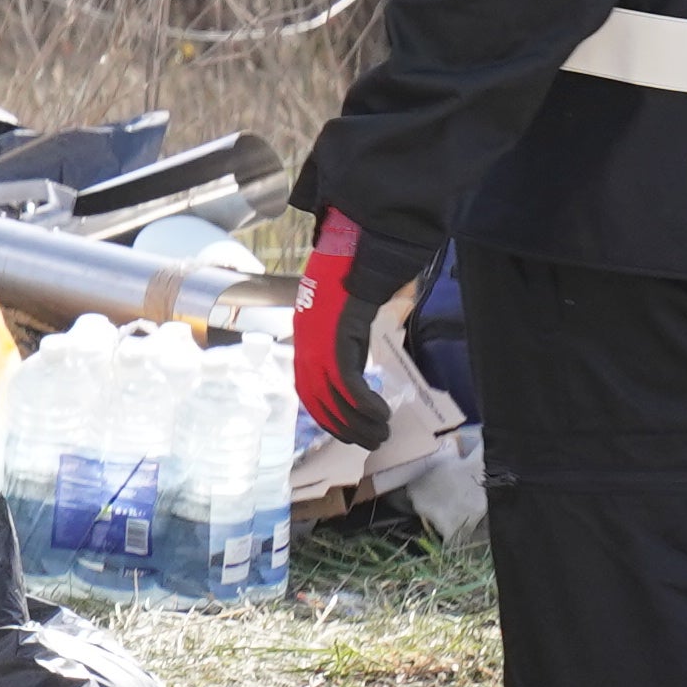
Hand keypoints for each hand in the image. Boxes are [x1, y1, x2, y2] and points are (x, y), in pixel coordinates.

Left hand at [292, 209, 440, 449]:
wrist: (355, 243)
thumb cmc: (350, 274)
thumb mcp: (338, 311)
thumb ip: (341, 335)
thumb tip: (353, 356)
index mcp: (305, 340)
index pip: (307, 391)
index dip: (325, 416)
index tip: (345, 431)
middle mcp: (306, 344)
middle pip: (318, 401)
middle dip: (343, 427)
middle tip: (368, 443)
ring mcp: (318, 341)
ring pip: (333, 397)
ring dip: (357, 422)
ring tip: (380, 436)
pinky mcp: (337, 337)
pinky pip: (348, 382)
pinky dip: (363, 403)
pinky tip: (382, 414)